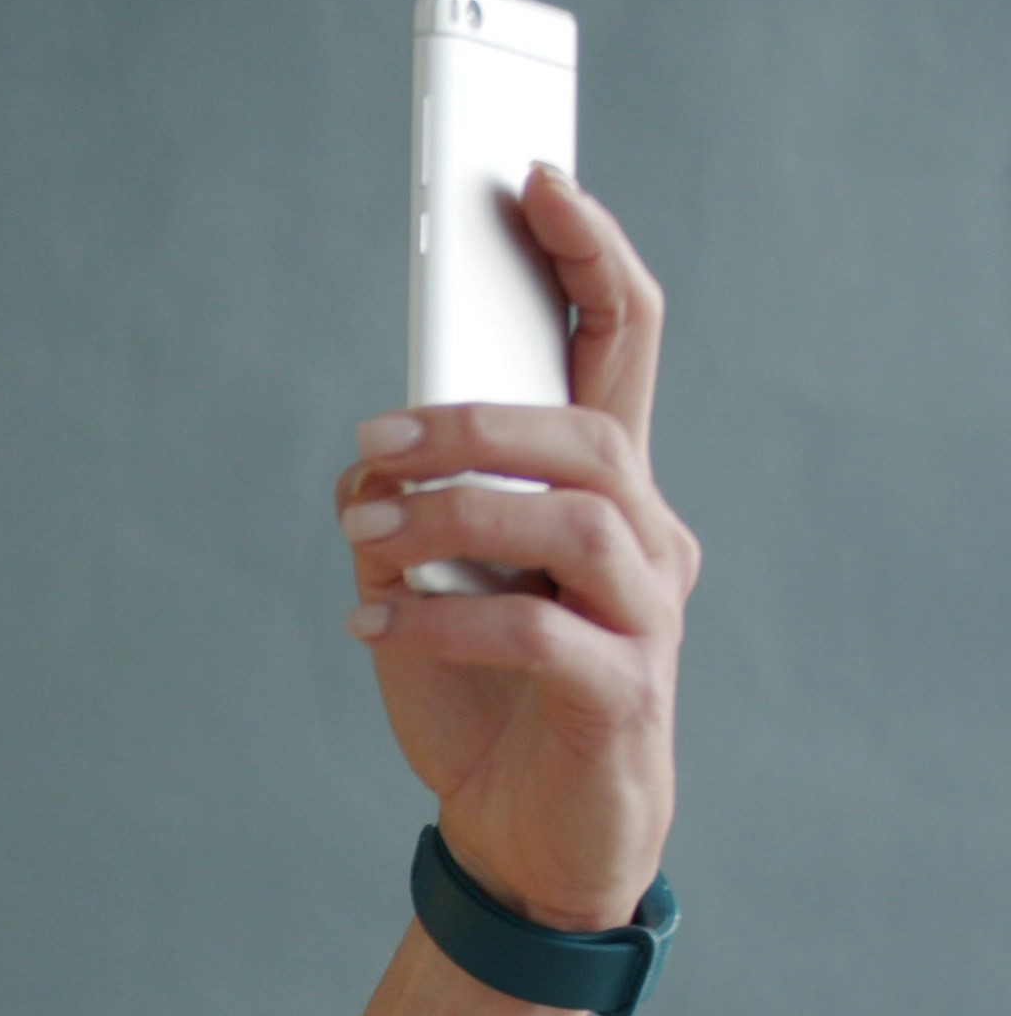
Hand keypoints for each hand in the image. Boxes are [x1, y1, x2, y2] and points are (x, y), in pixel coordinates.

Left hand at [336, 165, 698, 931]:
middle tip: (373, 442)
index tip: (537, 176)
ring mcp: (646, 617)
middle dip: (478, 420)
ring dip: (459, 511)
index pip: (625, 343)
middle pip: (595, 430)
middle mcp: (648, 539)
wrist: (527, 839)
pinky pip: (540, 632)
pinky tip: (370, 619)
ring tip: (366, 534)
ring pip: (579, 519)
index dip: (591, 253)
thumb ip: (407, 513)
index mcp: (609, 490)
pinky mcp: (623, 696)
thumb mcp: (428, 588)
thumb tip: (367, 472)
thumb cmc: (484, 700)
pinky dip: (443, 618)